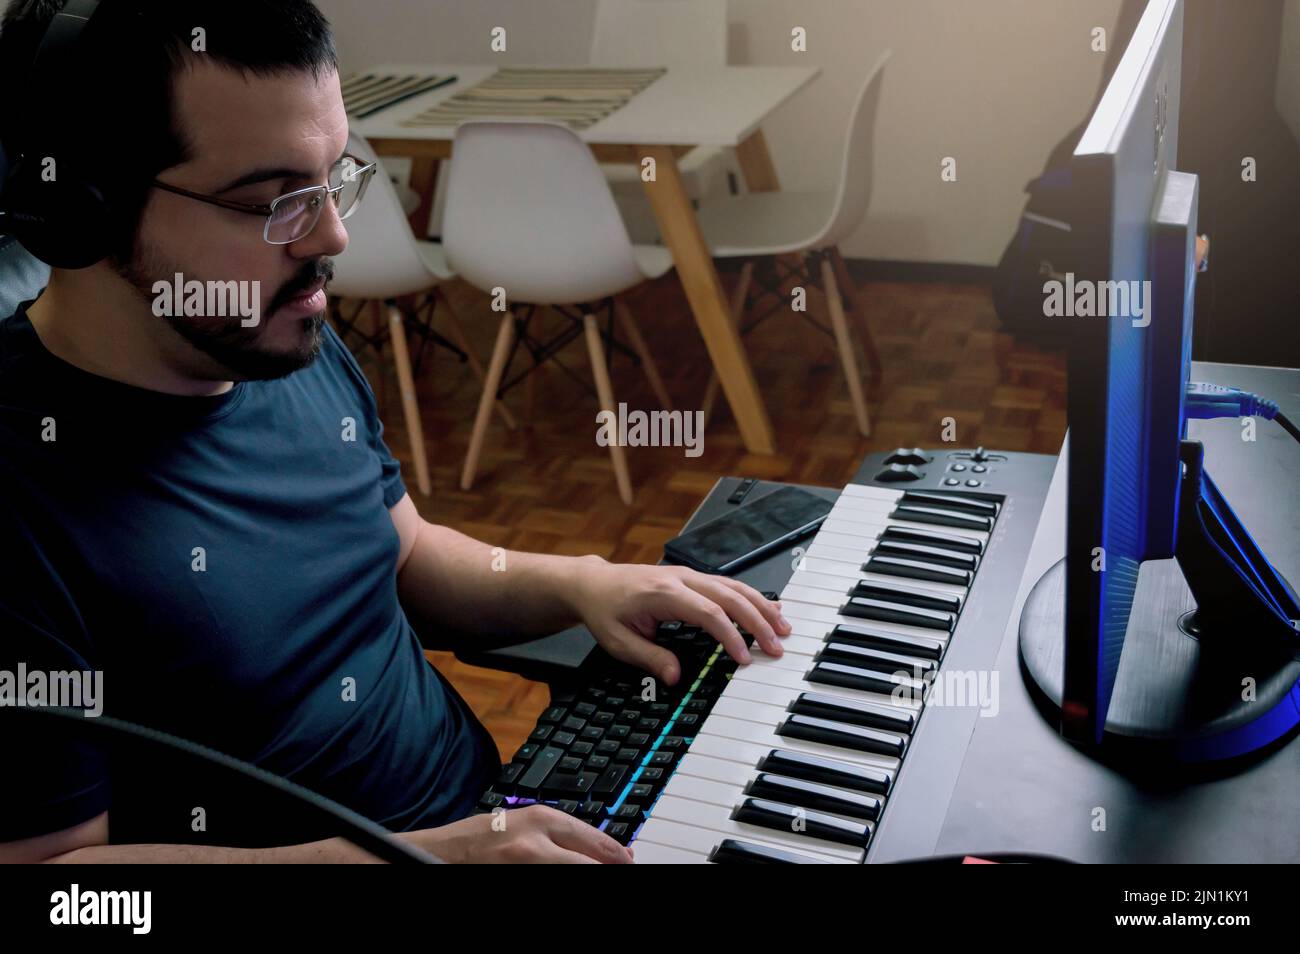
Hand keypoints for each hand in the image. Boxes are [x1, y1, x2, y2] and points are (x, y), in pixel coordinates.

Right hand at [405, 804, 633, 863]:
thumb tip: (597, 847)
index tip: (629, 859)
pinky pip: (551, 883)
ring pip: (572, 872)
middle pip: (588, 861)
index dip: (616, 853)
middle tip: (624, 869)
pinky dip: (561, 882)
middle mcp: (534, 843)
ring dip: (587, 873)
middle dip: (608, 866)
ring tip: (599, 873)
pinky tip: (565, 882)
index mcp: (539, 818)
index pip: (592, 838)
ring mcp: (524, 866)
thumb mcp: (521, 823)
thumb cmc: (478, 838)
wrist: (441, 852)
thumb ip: (556, 833)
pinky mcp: (514, 881)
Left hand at [566, 558, 791, 684]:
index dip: (731, 636)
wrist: (594, 583)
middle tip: (777, 646)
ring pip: (735, 587)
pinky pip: (728, 585)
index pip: (709, 613)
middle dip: (758, 621)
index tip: (744, 658)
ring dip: (761, 607)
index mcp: (664, 592)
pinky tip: (769, 608)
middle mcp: (681, 579)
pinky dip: (751, 597)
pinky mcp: (693, 579)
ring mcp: (689, 576)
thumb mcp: (618, 641)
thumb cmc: (606, 609)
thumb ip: (649, 658)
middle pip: (730, 596)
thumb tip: (675, 676)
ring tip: (782, 627)